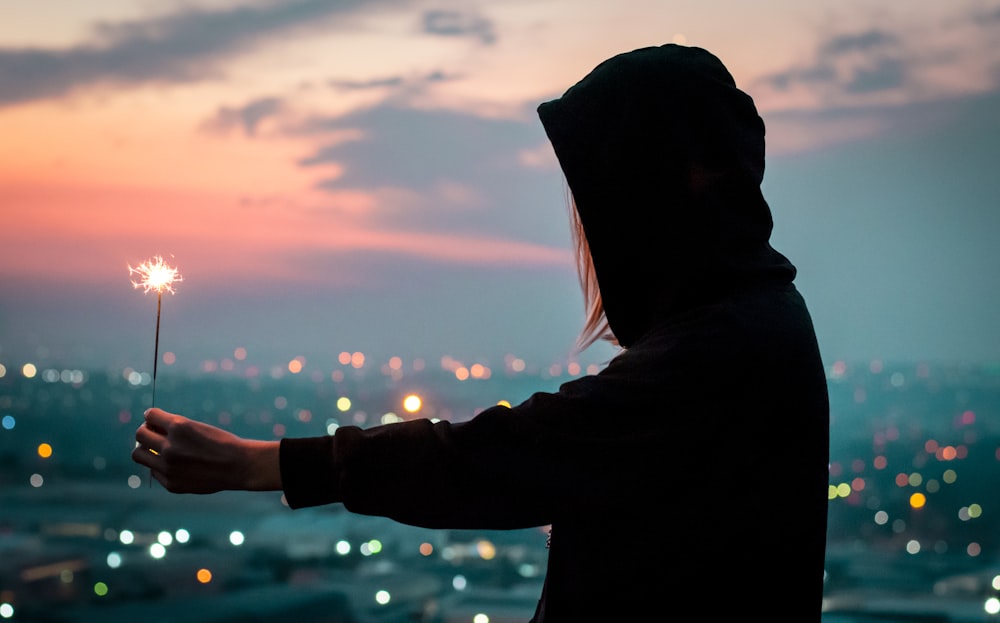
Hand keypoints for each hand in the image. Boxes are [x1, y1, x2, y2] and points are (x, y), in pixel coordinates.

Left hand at [132, 408, 280, 492]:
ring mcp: (169, 467)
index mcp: (179, 427)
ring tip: (157, 450)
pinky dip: (160, 467)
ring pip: (138, 455)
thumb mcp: (197, 427)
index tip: (157, 421)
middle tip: (154, 434)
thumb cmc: (220, 443)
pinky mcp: (171, 483)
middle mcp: (170, 447)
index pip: (149, 416)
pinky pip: (153, 471)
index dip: (152, 417)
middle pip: (140, 435)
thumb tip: (148, 428)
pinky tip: (176, 466)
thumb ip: (172, 428)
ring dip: (145, 450)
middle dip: (146, 432)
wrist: (239, 465)